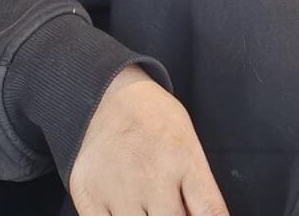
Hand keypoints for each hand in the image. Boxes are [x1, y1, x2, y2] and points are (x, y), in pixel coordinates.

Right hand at [69, 65, 228, 215]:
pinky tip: (124, 210)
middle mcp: (153, 176)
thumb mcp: (189, 143)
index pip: (210, 212)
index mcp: (184, 160)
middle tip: (167, 207)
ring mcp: (119, 188)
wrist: (110, 94)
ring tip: (146, 208)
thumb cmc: (155, 120)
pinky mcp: (88, 195)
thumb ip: (198, 189)